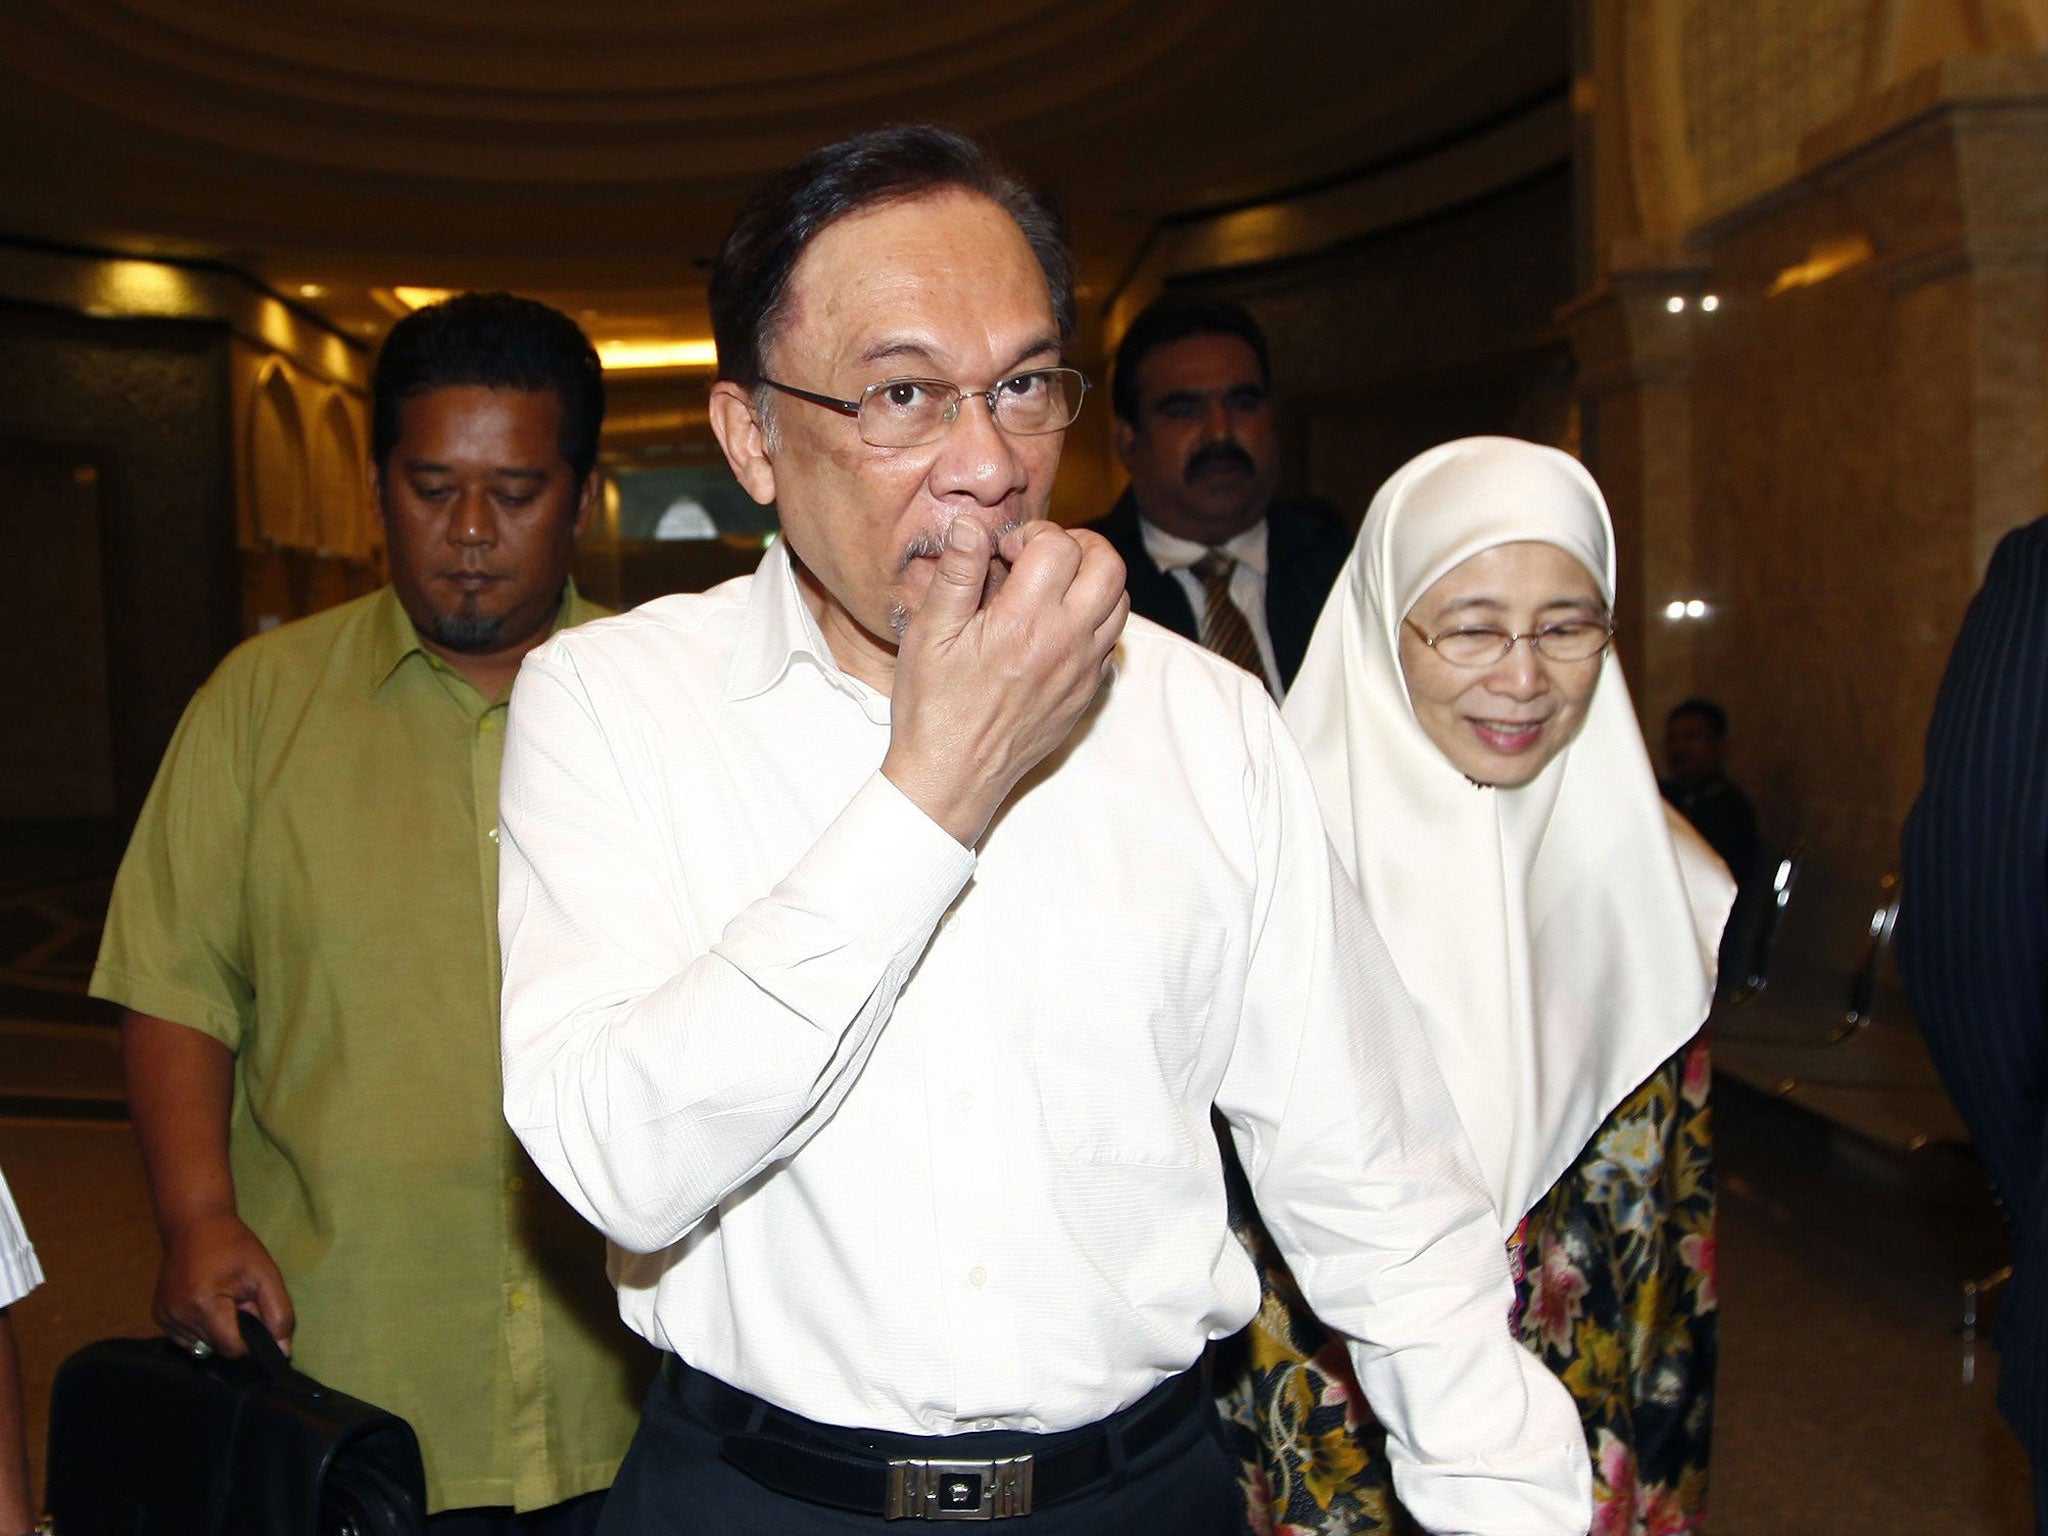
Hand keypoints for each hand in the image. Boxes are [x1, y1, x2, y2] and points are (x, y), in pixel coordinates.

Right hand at [154, 1210, 293, 1358]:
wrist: (195, 1225)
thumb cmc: (234, 1246)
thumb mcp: (266, 1274)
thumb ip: (279, 1313)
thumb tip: (283, 1351)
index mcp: (202, 1304)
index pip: (233, 1349)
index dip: (251, 1338)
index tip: (255, 1312)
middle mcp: (177, 1316)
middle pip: (218, 1348)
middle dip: (235, 1330)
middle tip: (239, 1300)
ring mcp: (164, 1318)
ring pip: (202, 1346)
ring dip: (218, 1330)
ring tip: (223, 1299)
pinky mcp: (159, 1317)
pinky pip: (187, 1339)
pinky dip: (202, 1328)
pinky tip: (207, 1303)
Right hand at [884, 517, 1128, 844]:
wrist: (953, 777)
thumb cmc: (934, 706)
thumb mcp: (929, 634)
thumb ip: (957, 574)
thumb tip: (972, 525)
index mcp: (1025, 622)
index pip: (1060, 546)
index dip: (1033, 534)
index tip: (1005, 552)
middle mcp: (1066, 642)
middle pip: (1108, 565)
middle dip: (1078, 544)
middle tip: (1043, 554)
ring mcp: (1083, 670)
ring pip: (1120, 601)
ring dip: (1092, 580)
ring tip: (1053, 586)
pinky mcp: (1087, 693)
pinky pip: (1112, 641)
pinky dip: (1095, 618)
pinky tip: (1057, 625)